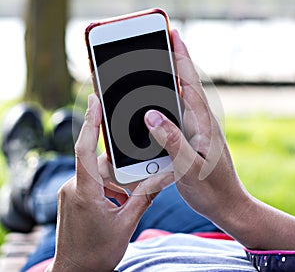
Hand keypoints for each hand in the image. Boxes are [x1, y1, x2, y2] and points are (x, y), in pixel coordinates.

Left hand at [50, 94, 173, 271]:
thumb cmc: (97, 253)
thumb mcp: (126, 224)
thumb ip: (144, 196)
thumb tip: (163, 177)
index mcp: (85, 192)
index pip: (84, 149)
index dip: (90, 122)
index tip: (94, 101)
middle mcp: (74, 187)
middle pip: (102, 165)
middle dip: (121, 171)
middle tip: (136, 184)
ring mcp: (71, 192)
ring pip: (99, 175)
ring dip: (116, 183)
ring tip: (126, 202)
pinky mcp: (73, 198)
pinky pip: (93, 183)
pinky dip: (108, 188)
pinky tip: (118, 203)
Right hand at [144, 29, 247, 220]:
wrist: (227, 204)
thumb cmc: (211, 189)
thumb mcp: (189, 168)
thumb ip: (171, 141)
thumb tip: (151, 116)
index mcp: (202, 123)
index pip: (190, 83)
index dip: (181, 57)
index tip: (173, 35)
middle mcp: (201, 120)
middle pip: (186, 83)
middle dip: (174, 60)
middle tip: (161, 41)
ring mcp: (197, 127)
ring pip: (182, 95)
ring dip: (171, 77)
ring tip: (158, 62)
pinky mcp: (193, 135)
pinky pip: (179, 110)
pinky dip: (169, 97)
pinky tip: (161, 97)